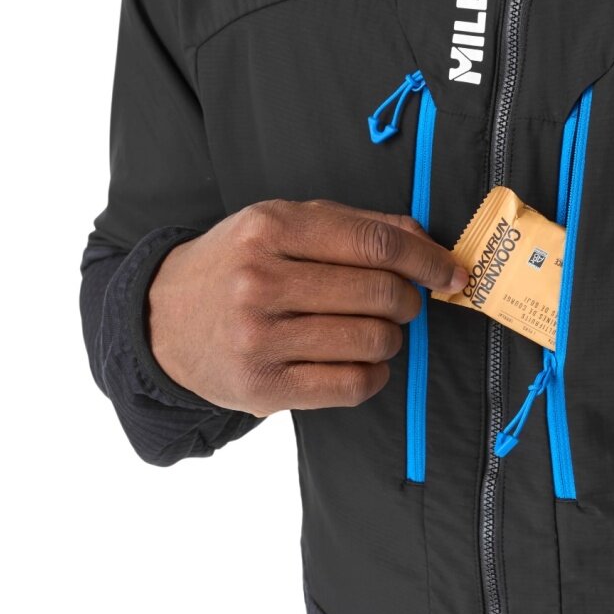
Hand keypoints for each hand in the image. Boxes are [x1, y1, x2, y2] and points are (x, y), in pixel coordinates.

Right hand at [147, 199, 467, 415]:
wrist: (162, 318)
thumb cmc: (234, 264)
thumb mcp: (279, 224)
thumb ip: (352, 225)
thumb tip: (424, 239)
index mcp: (269, 229)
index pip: (373, 243)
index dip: (425, 259)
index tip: (450, 272)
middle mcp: (260, 282)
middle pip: (380, 294)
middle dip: (411, 300)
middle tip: (405, 302)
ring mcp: (259, 339)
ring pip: (373, 342)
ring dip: (391, 337)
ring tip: (374, 329)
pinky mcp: (263, 388)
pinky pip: (353, 386)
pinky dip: (374, 374)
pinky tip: (361, 361)